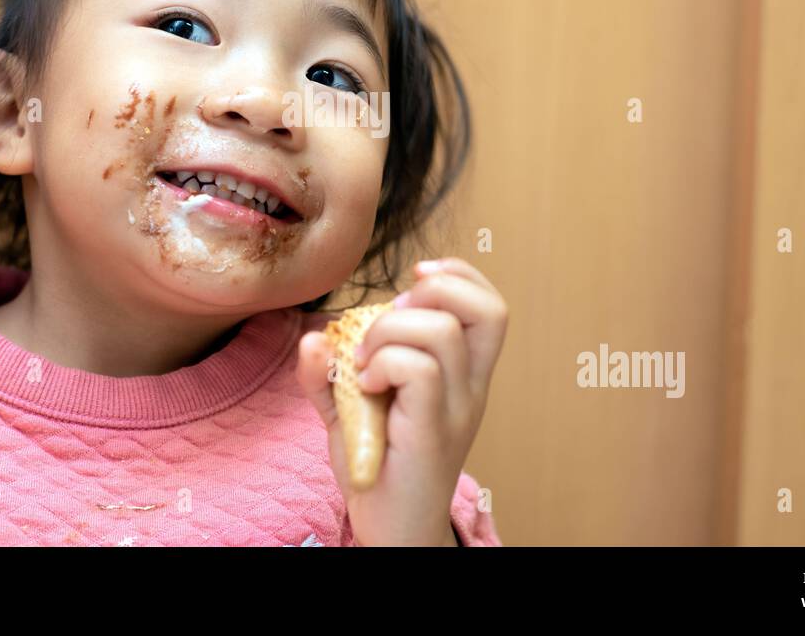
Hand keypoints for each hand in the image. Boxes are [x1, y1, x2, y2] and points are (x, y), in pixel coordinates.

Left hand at [296, 257, 507, 545]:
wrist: (391, 528)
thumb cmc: (375, 464)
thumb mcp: (349, 406)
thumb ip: (328, 370)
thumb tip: (313, 337)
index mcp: (464, 374)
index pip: (491, 305)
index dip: (459, 276)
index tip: (413, 280)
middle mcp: (472, 387)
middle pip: (487, 308)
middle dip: (428, 293)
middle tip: (386, 328)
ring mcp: (457, 409)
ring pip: (442, 330)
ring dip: (390, 331)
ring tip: (366, 364)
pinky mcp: (433, 431)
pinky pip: (420, 369)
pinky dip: (383, 363)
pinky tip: (365, 387)